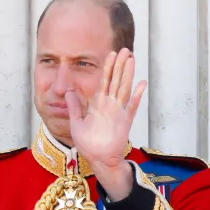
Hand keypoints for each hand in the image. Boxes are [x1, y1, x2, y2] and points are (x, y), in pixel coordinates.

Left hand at [67, 49, 146, 199]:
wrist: (98, 160)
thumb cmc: (88, 145)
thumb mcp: (76, 123)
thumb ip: (74, 107)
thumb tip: (68, 91)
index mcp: (99, 105)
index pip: (104, 81)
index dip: (107, 68)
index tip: (110, 54)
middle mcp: (110, 106)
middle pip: (116, 81)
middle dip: (120, 65)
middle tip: (125, 49)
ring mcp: (119, 113)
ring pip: (124, 89)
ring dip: (128, 74)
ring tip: (132, 59)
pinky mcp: (125, 122)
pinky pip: (131, 107)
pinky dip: (136, 95)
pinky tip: (141, 84)